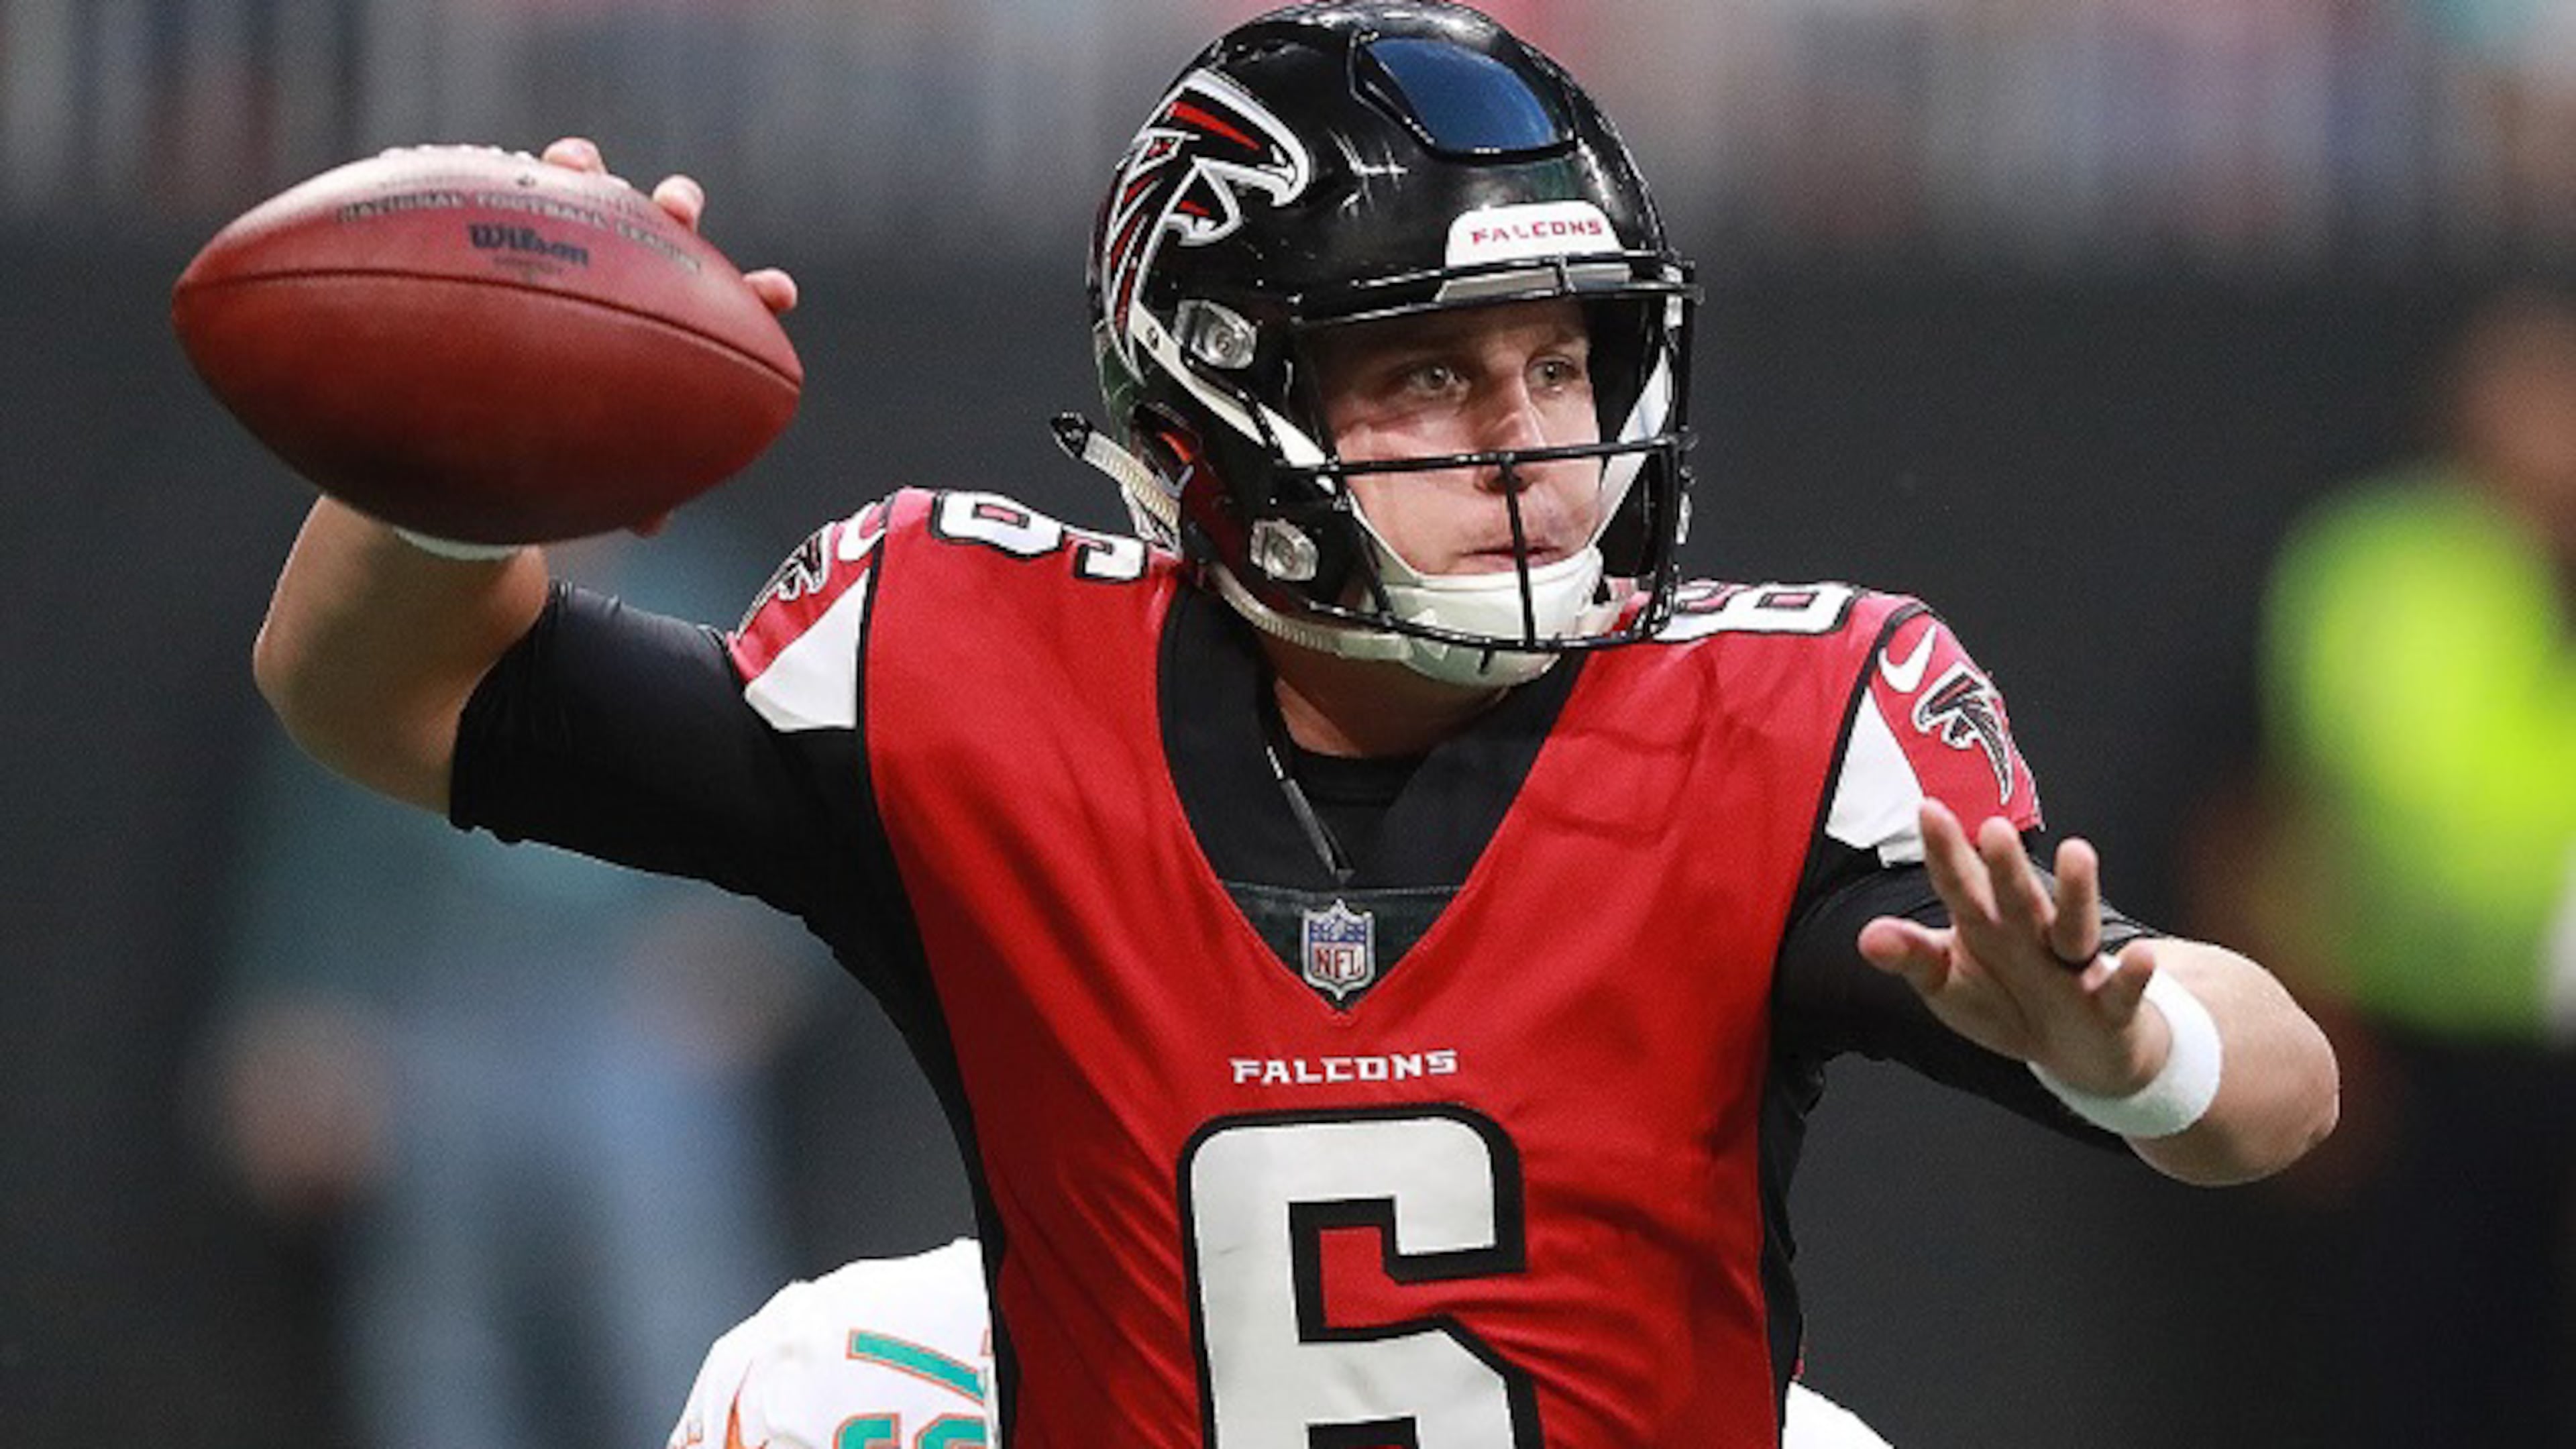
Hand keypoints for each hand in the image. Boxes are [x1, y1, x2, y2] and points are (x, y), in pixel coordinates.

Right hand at [539, 137, 795, 537]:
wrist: (505, 382)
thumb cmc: (573, 418)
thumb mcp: (604, 451)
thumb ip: (632, 480)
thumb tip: (651, 527)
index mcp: (673, 318)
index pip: (728, 299)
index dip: (757, 293)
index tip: (779, 293)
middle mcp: (636, 269)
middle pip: (672, 228)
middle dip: (680, 211)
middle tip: (678, 212)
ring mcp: (584, 239)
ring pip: (601, 192)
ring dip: (599, 177)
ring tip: (583, 170)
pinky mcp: (530, 219)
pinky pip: (533, 188)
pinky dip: (546, 177)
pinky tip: (543, 169)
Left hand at [1856, 800, 2171, 1097]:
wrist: (2077, 1051)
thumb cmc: (2006, 1002)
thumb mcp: (1949, 985)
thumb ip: (1914, 957)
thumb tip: (1867, 937)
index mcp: (1987, 923)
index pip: (1962, 884)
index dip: (1945, 852)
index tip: (1928, 810)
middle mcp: (2032, 935)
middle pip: (2016, 898)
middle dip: (2005, 867)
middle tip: (1994, 828)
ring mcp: (2073, 967)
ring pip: (2075, 926)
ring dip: (2076, 893)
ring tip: (2079, 853)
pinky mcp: (2110, 1006)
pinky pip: (2121, 990)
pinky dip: (2131, 975)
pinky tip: (2139, 955)